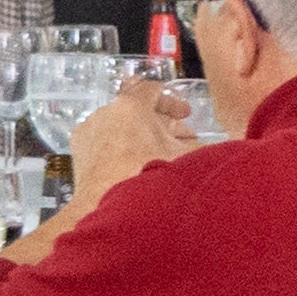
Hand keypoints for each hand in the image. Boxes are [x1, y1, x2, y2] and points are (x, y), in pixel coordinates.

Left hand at [66, 80, 195, 203]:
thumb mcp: (182, 158)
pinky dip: (119, 146)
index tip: (184, 114)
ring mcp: (91, 129)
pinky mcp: (80, 149)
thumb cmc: (143, 179)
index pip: (154, 89)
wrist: (108, 206)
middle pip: (139, 109)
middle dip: (161, 124)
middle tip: (179, 138)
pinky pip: (105, 139)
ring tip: (156, 154)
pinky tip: (133, 163)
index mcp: (132, 106)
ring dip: (140, 135)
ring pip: (121, 125)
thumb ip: (200, 148)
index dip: (173, 102)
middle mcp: (108, 112)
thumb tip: (216, 150)